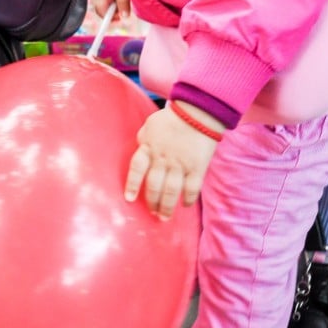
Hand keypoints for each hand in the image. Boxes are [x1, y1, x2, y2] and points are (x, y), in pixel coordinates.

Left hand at [125, 104, 221, 218]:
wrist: (199, 111)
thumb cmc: (172, 118)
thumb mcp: (150, 125)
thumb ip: (144, 139)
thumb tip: (139, 148)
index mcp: (149, 147)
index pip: (136, 169)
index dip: (131, 185)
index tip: (129, 198)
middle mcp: (163, 158)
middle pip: (154, 186)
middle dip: (152, 203)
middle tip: (153, 212)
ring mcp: (181, 164)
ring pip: (171, 191)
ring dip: (167, 207)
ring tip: (165, 217)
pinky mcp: (197, 167)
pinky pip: (192, 188)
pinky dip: (189, 199)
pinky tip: (186, 205)